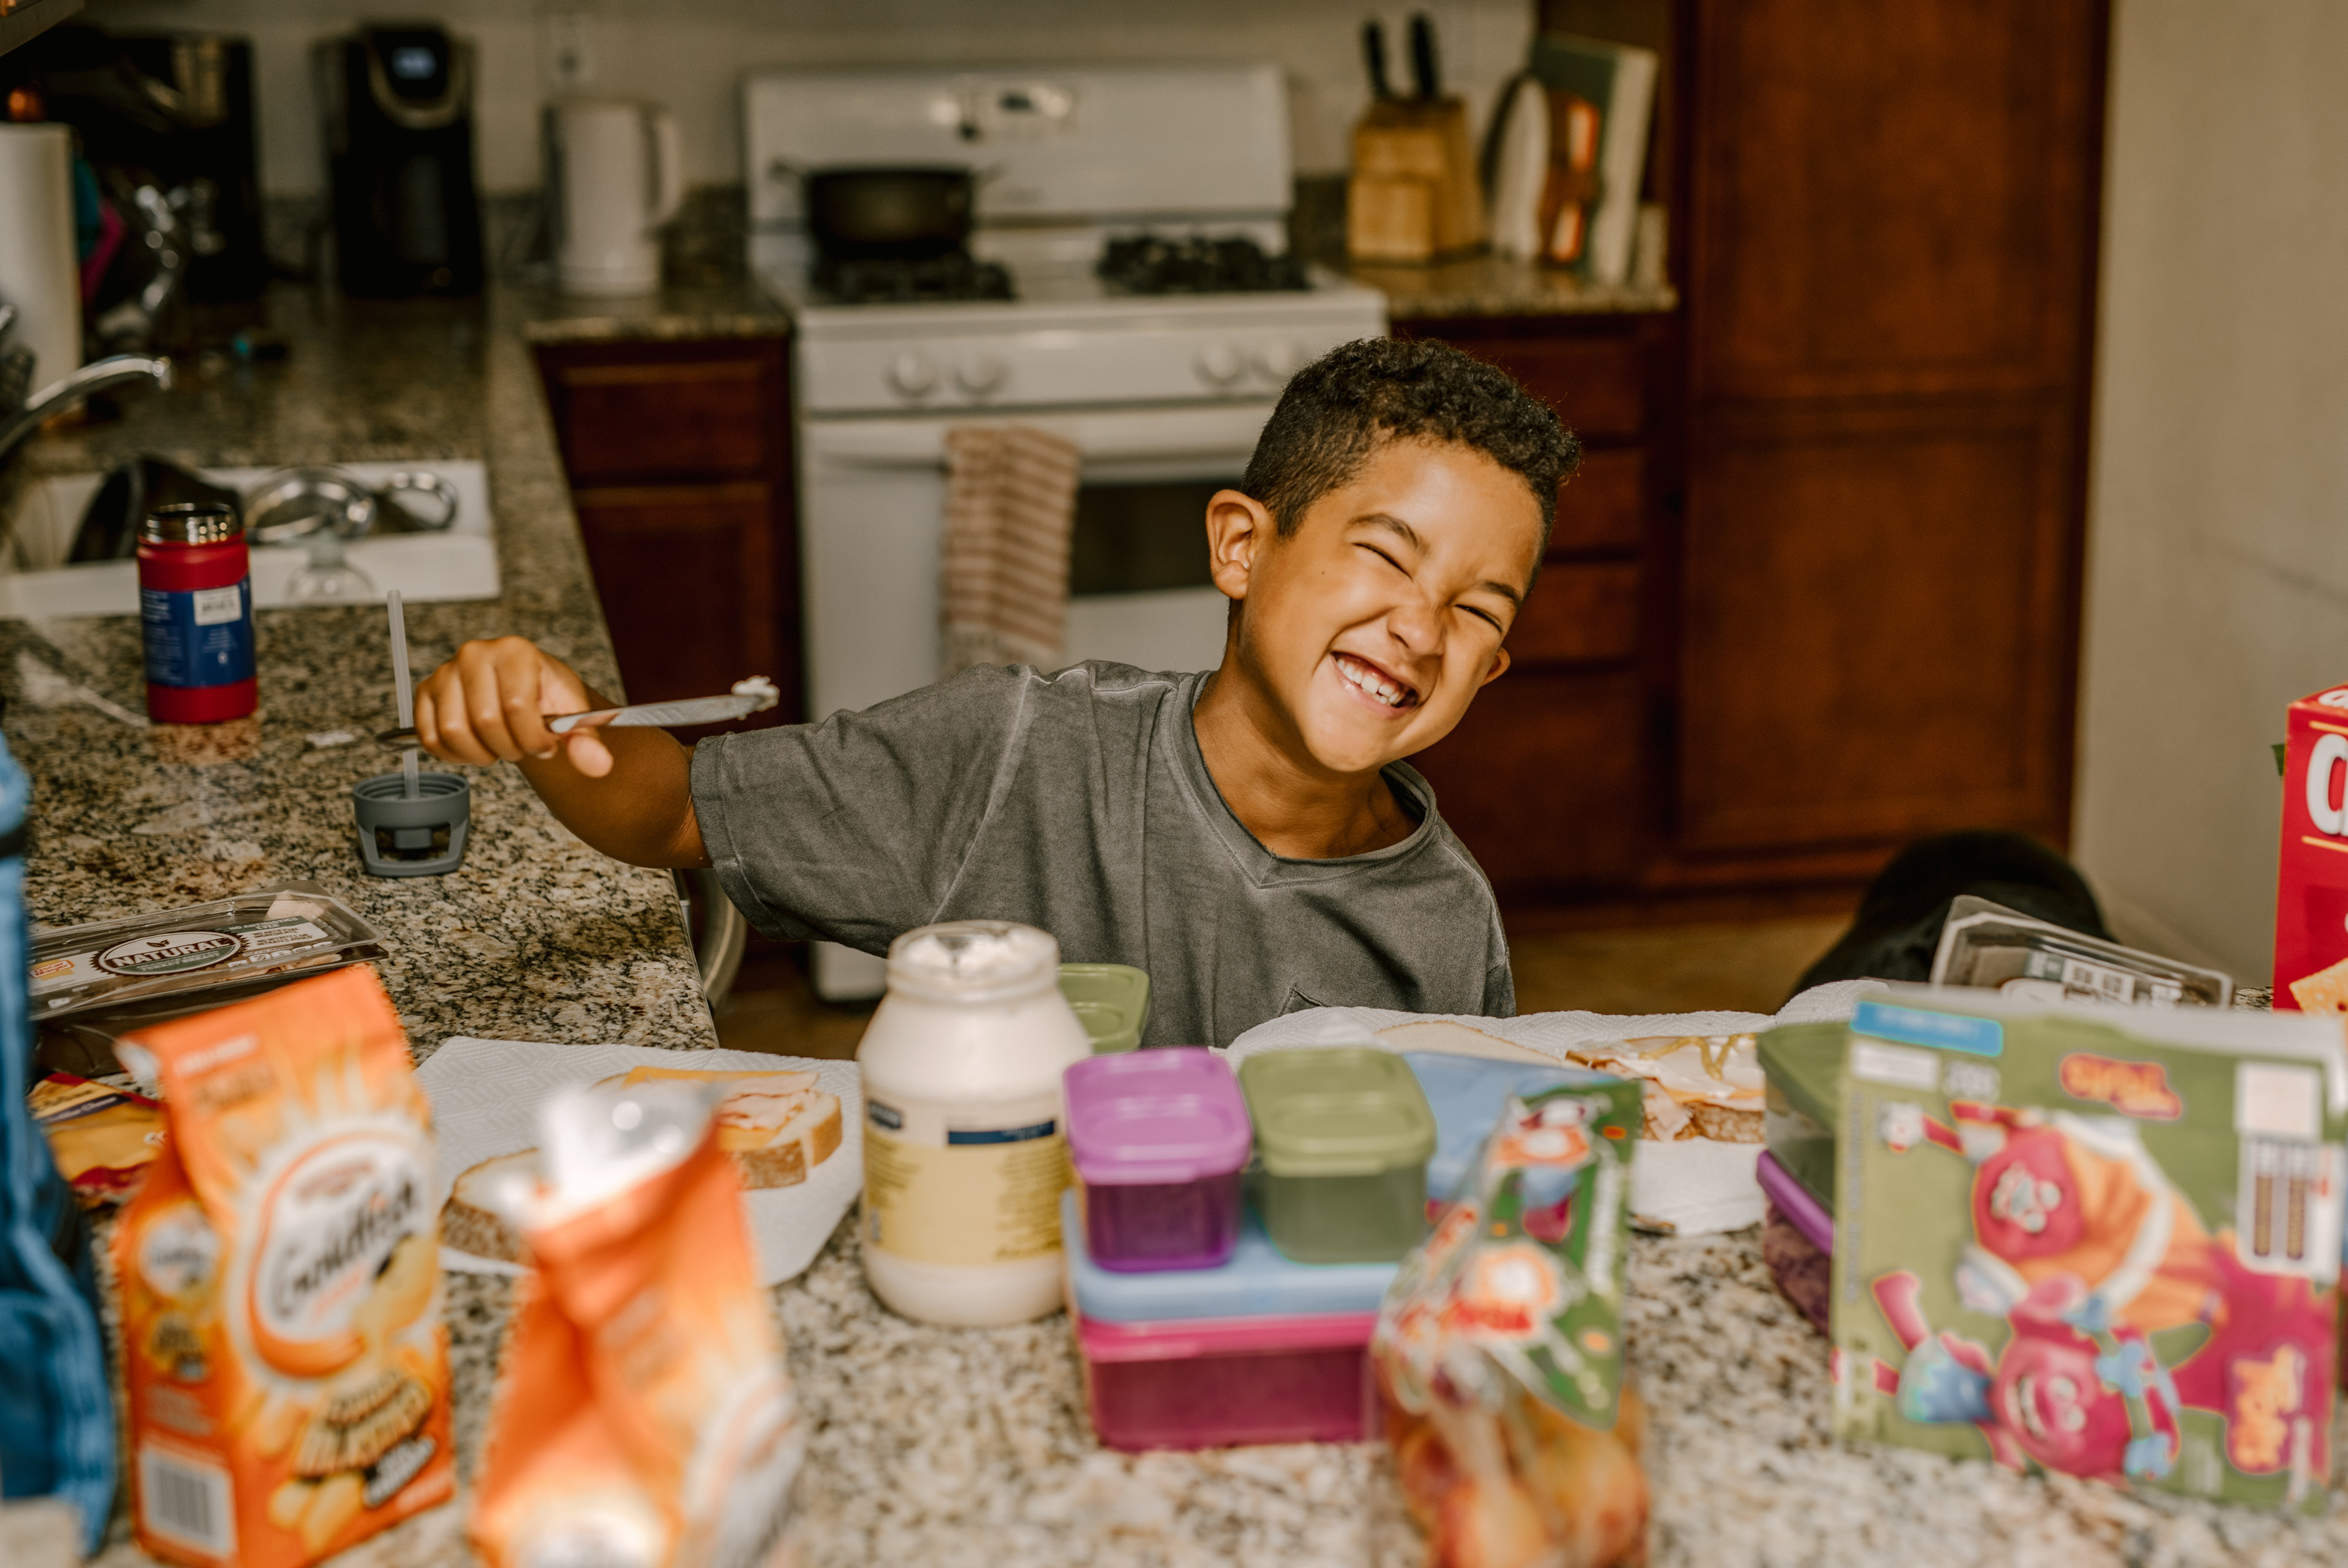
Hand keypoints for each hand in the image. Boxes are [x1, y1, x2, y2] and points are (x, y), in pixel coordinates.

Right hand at [414, 637, 615, 775]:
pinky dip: (454, 755)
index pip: (517, 706)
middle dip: (510, 747)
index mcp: (515, 652)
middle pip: (485, 721)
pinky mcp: (426, 692)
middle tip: (522, 746)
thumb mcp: (574, 716)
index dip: (533, 738)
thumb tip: (598, 765)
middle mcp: (476, 654)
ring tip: (500, 747)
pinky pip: (431, 737)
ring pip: (453, 731)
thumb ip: (587, 741)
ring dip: (481, 753)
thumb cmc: (547, 696)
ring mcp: (446, 672)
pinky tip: (476, 749)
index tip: (545, 745)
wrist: (526, 689)